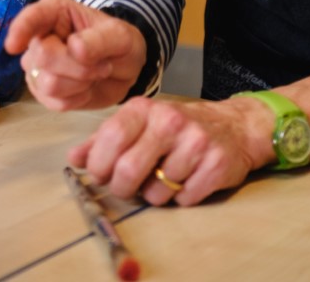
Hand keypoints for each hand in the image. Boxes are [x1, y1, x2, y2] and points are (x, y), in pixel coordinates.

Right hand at [4, 0, 145, 110]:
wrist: (123, 69)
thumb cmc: (117, 43)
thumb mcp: (119, 36)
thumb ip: (99, 40)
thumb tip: (75, 47)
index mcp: (54, 13)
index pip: (32, 17)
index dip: (21, 29)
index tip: (13, 45)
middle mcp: (39, 38)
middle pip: (42, 56)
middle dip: (78, 66)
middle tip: (101, 64)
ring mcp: (37, 66)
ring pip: (48, 83)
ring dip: (80, 83)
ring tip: (94, 73)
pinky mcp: (42, 92)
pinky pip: (55, 102)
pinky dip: (77, 99)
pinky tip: (86, 88)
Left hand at [70, 95, 263, 206]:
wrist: (234, 126)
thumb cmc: (177, 128)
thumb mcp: (139, 123)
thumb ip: (104, 140)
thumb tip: (74, 159)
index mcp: (144, 109)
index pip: (110, 138)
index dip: (99, 165)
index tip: (101, 175)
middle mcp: (170, 122)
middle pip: (129, 170)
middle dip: (122, 189)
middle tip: (127, 188)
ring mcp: (195, 142)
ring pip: (157, 193)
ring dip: (155, 195)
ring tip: (163, 178)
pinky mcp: (216, 165)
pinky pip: (185, 199)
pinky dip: (181, 198)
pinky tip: (186, 181)